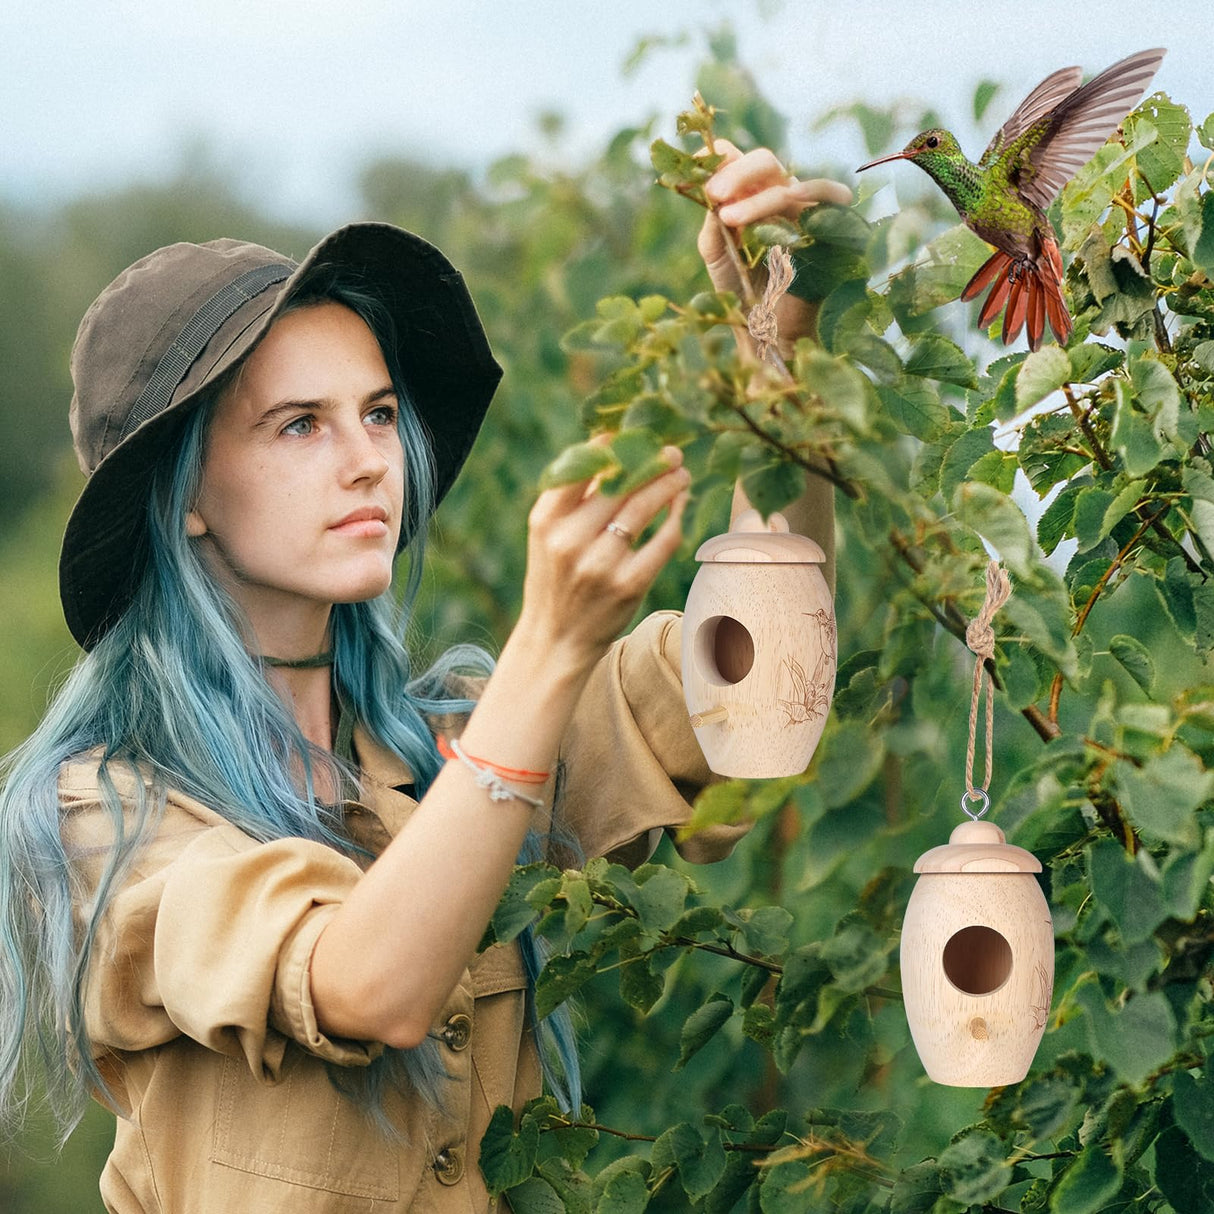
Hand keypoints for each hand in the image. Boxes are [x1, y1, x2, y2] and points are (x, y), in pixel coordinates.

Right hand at [515, 442, 690, 672]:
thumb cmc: (555, 579)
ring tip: (681, 474)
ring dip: (668, 484)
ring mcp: (600, 565)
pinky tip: (680, 505)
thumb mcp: (547, 537)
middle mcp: (570, 541)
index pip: (580, 468)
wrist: (556, 640)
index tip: (632, 436)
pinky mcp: (629, 586)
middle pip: (619, 483)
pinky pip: (662, 541)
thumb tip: (609, 448)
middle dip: (651, 461)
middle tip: (672, 452)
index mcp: (545, 521)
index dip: (610, 445)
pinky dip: (675, 517)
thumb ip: (571, 498)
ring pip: (644, 507)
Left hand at [697, 141, 852, 348]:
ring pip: (789, 185)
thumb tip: (707, 192)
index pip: (737, 160)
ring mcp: (805, 210)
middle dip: (737, 174)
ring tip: (730, 218)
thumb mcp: (719, 257)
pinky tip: (794, 198)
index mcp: (748, 197)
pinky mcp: (832, 227)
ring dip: (760, 196)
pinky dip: (816, 192)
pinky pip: (832, 199)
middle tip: (714, 195)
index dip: (720, 157)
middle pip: (764, 162)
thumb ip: (712, 225)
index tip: (698, 167)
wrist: (773, 332)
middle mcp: (778, 197)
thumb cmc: (745, 293)